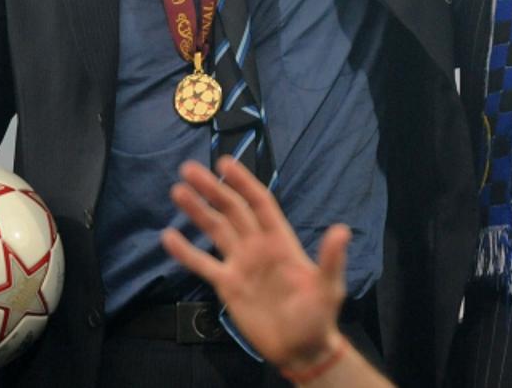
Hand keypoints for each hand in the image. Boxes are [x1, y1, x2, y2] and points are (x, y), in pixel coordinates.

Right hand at [162, 157, 347, 372]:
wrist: (301, 348)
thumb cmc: (319, 315)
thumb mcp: (329, 287)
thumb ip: (331, 259)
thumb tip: (342, 230)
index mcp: (281, 240)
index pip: (259, 203)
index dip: (243, 182)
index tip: (224, 163)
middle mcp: (258, 246)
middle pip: (232, 210)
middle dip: (212, 189)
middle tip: (189, 169)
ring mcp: (241, 264)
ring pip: (215, 231)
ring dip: (197, 212)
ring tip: (177, 191)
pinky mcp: (228, 286)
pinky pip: (203, 265)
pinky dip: (186, 252)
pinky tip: (168, 236)